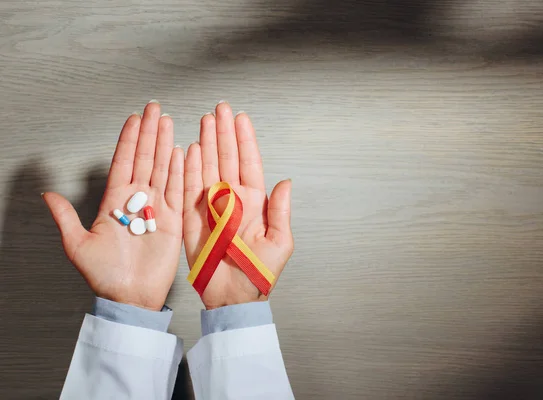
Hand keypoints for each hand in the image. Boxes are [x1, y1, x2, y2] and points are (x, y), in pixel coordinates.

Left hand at [43, 102, 183, 310]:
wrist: (130, 297)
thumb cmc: (104, 276)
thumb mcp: (77, 245)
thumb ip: (65, 217)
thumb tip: (48, 194)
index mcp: (114, 202)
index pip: (123, 163)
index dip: (129, 140)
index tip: (134, 119)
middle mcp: (137, 201)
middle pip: (145, 159)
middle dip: (149, 133)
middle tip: (154, 110)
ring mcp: (157, 209)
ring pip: (162, 169)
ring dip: (164, 145)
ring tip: (167, 123)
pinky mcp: (173, 220)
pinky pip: (177, 190)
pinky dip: (180, 171)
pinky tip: (182, 152)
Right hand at [183, 102, 292, 309]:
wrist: (233, 297)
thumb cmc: (258, 274)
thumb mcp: (279, 243)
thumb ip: (281, 211)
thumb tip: (285, 182)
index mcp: (254, 203)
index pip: (249, 163)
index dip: (245, 140)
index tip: (240, 118)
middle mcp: (232, 199)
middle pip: (227, 158)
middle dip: (223, 132)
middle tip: (219, 109)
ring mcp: (211, 206)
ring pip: (208, 167)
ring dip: (207, 143)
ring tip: (205, 121)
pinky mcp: (193, 217)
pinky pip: (189, 188)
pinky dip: (188, 168)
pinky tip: (189, 149)